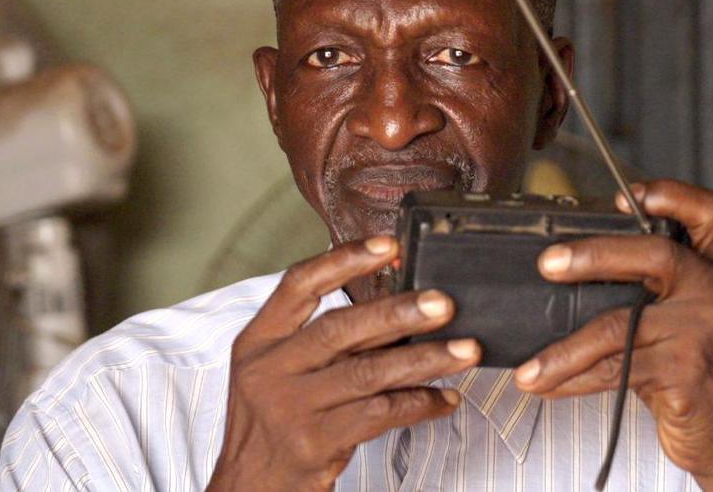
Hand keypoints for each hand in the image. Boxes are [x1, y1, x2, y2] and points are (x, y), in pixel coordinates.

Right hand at [208, 236, 480, 490]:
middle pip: (340, 327)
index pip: (299, 284)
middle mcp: (269, 369)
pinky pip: (379, 414)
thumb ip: (319, 340)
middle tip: (443, 303)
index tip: (389, 245)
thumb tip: (397, 309)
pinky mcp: (314, 444)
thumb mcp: (275, 373)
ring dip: (424, 359)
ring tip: (466, 350)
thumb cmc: (272, 425)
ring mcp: (291, 408)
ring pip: (368, 373)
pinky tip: (444, 399)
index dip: (344, 259)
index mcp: (258, 341)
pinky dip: (419, 404)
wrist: (246, 489)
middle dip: (398, 312)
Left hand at [513, 180, 712, 490]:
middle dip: (594, 254)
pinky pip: (614, 369)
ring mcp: (704, 334)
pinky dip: (572, 379)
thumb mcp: (693, 323)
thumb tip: (575, 272)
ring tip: (528, 368)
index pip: (709, 214)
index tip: (624, 197)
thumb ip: (657, 293)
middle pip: (655, 254)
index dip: (672, 195)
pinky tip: (547, 385)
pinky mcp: (686, 374)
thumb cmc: (705, 378)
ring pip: (619, 327)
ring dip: (564, 350)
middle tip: (548, 264)